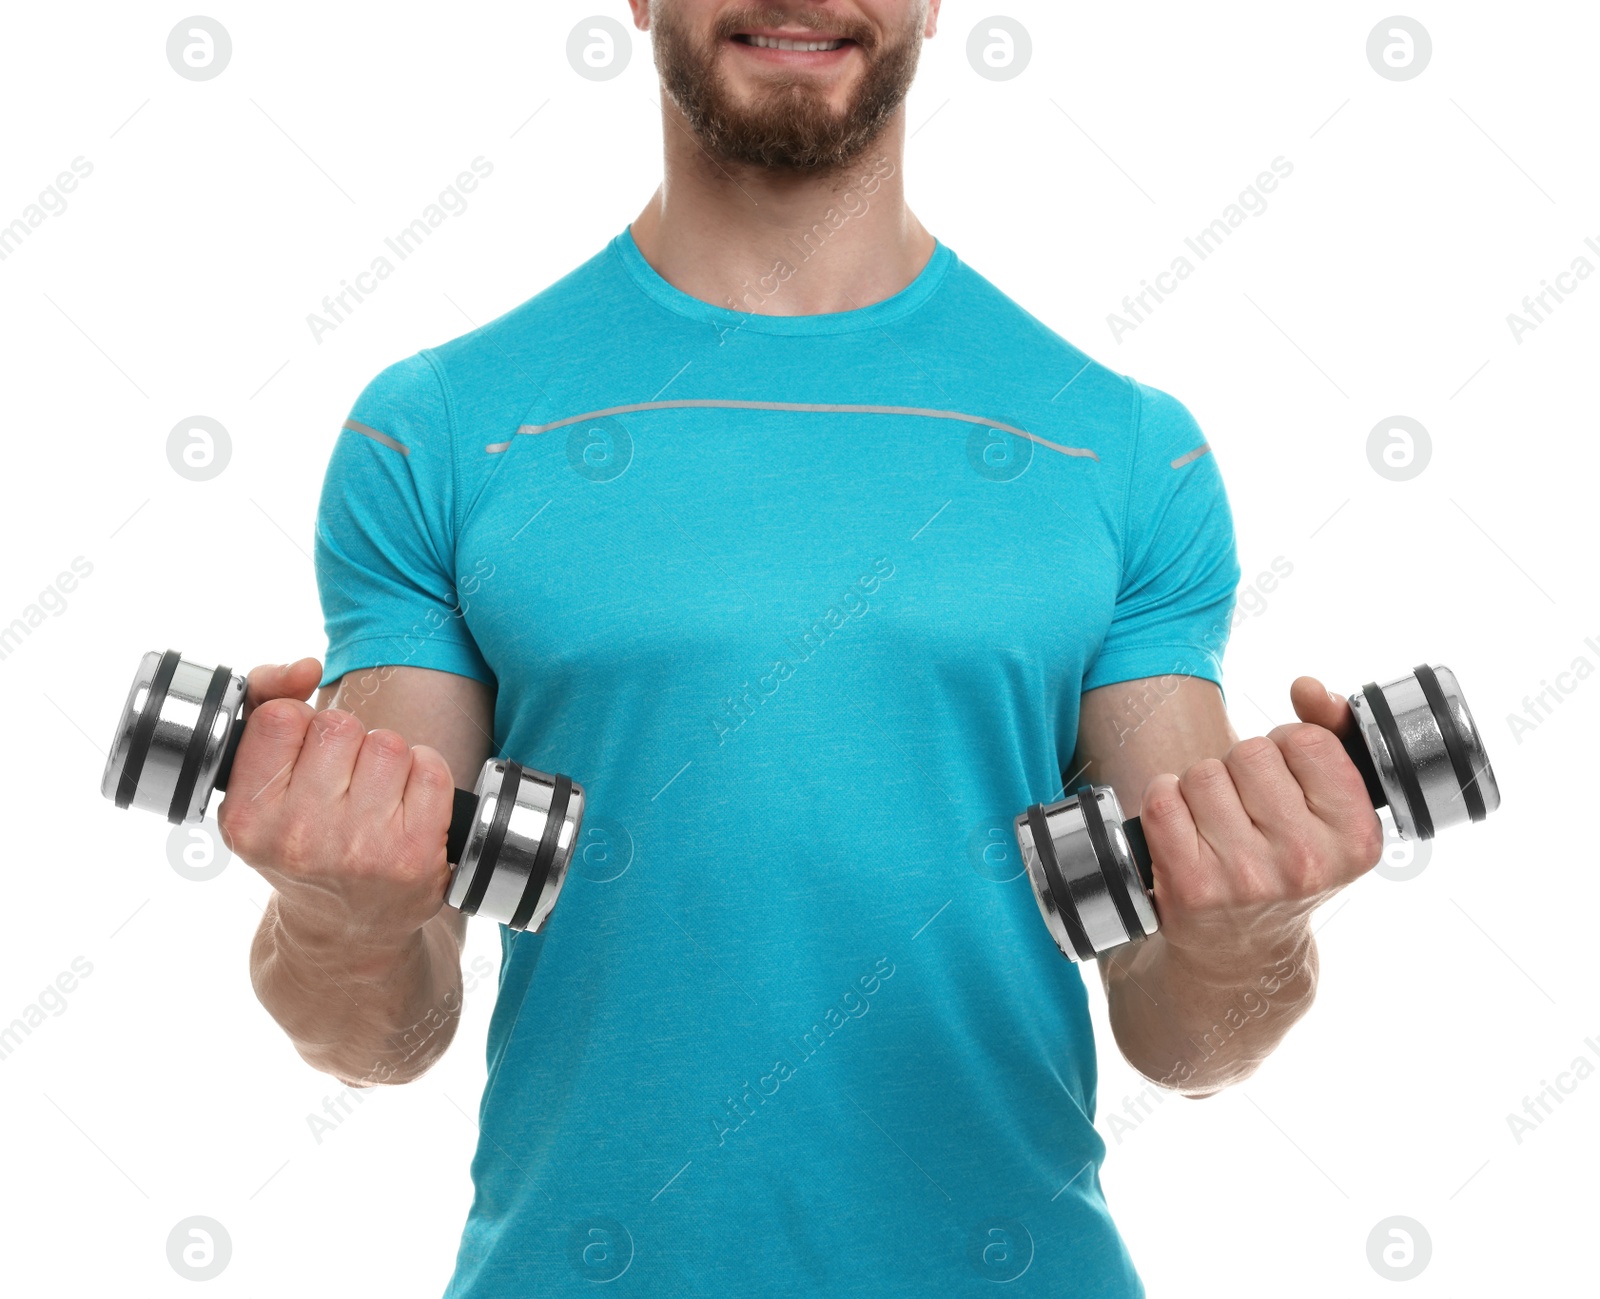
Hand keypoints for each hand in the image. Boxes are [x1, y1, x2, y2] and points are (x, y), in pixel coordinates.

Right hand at [215, 658, 459, 945]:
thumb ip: (263, 702)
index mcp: (249, 817)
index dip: (299, 726)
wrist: (344, 931)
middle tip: (341, 782)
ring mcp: (360, 849)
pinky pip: (431, 767)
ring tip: (374, 795)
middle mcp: (300, 837)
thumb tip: (304, 667)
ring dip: (387, 758)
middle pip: (340, 725)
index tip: (303, 756)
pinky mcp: (414, 855)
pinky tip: (406, 804)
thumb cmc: (301, 841)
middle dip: (346, 742)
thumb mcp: (259, 783)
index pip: (281, 717)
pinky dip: (424, 775)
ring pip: (388, 742)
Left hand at [1136, 675, 1385, 974]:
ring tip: (1216, 820)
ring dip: (1200, 785)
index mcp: (1355, 839)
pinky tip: (1182, 827)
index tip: (1286, 778)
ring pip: (1202, 773)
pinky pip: (1162, 799)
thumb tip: (1307, 687)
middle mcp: (1306, 863)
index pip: (1306, 741)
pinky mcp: (1191, 887)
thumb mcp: (1331, 807)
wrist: (1243, 949)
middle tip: (1247, 805)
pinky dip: (1163, 800)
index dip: (1287, 746)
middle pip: (1250, 752)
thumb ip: (1333, 732)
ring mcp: (1246, 878)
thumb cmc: (1286, 860)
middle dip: (1242, 767)